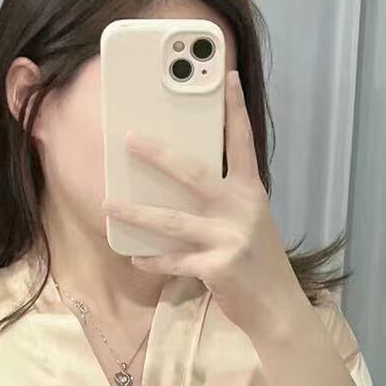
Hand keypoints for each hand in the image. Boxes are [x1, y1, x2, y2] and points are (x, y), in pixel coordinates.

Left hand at [102, 69, 303, 339]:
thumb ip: (225, 200)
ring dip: (136, 212)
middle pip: (194, 174)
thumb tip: (182, 182)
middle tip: (129, 138)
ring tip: (107, 203)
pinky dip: (152, 259)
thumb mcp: (250, 222)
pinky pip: (174, 260)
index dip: (234, 108)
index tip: (224, 76)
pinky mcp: (217, 267)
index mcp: (251, 192)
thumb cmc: (258, 263)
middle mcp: (242, 209)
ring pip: (173, 221)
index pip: (243, 142)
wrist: (277, 309)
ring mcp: (229, 238)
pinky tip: (134, 256)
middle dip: (159, 155)